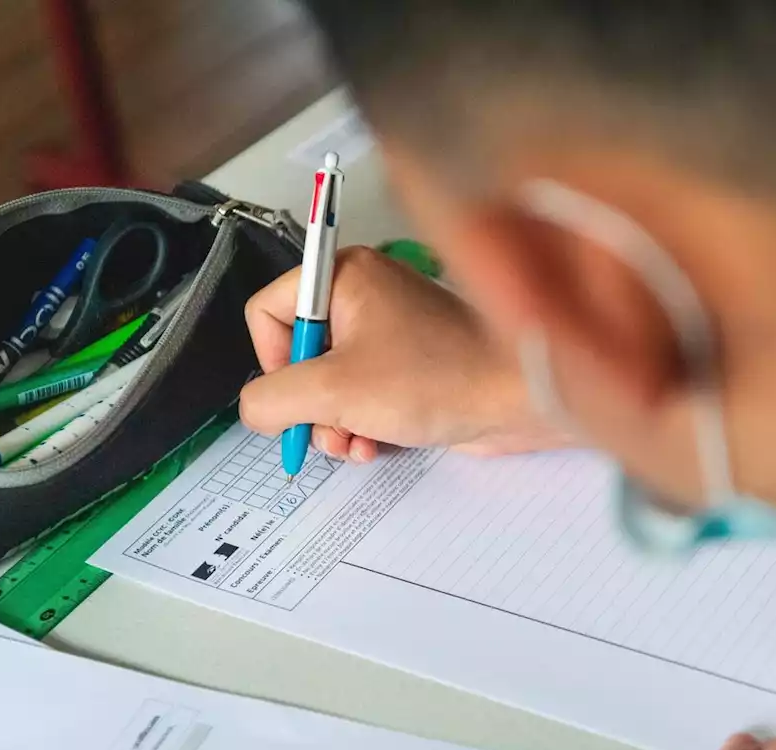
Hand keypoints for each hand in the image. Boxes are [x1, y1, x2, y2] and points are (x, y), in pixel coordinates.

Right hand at [241, 247, 564, 461]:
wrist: (519, 399)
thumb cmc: (440, 377)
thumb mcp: (334, 390)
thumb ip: (273, 398)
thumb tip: (256, 409)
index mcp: (344, 276)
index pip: (268, 311)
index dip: (271, 360)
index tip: (293, 394)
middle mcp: (366, 296)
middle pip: (298, 354)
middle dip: (307, 405)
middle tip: (326, 430)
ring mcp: (391, 334)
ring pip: (329, 384)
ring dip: (333, 424)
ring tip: (354, 444)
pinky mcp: (412, 368)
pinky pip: (363, 398)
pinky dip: (361, 425)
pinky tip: (375, 446)